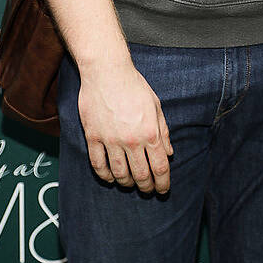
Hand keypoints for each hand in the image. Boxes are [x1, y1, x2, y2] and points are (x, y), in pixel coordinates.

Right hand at [77, 60, 172, 193]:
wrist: (107, 71)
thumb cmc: (134, 86)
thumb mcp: (156, 106)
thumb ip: (163, 131)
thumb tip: (169, 153)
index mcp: (150, 132)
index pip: (160, 167)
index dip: (162, 183)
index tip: (163, 190)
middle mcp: (131, 140)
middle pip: (140, 175)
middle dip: (146, 187)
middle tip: (148, 190)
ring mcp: (110, 140)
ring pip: (119, 174)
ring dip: (126, 184)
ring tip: (130, 184)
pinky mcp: (93, 137)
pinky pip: (98, 164)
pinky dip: (105, 176)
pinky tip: (110, 178)